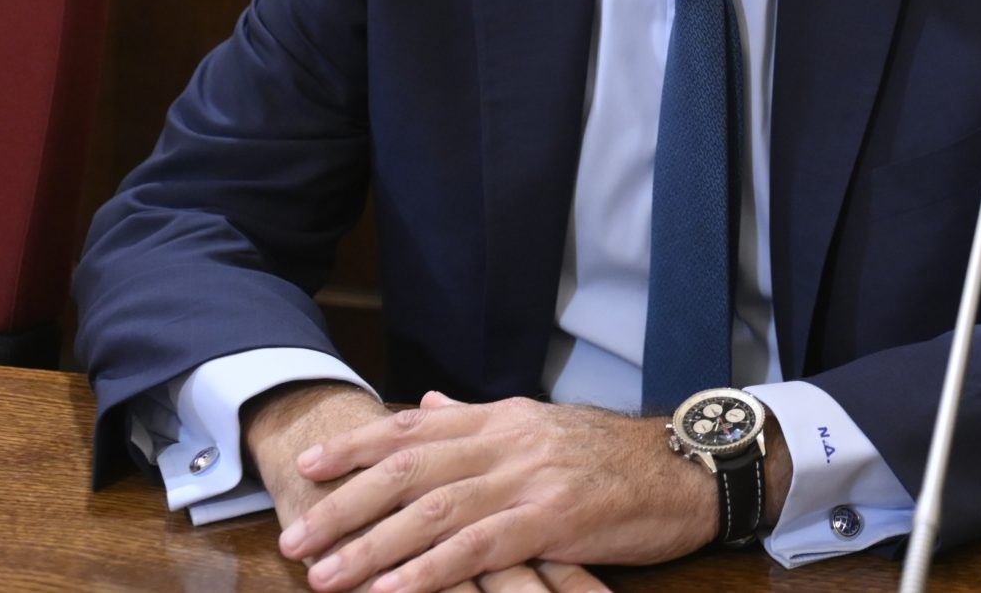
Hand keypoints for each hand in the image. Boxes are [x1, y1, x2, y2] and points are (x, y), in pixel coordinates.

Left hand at [277, 394, 722, 592]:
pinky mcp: (554, 520)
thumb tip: (425, 407)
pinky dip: (430, 570)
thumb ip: (477, 421)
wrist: (686, 469)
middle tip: (294, 536)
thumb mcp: (540, 427)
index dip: (356, 447)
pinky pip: (479, 547)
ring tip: (325, 575)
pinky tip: (393, 591)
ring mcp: (530, 479)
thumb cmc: (612, 457)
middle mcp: (507, 441)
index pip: (413, 428)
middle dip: (345, 504)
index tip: (306, 467)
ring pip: (434, 511)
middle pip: (409, 470)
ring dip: (373, 546)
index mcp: (501, 419)